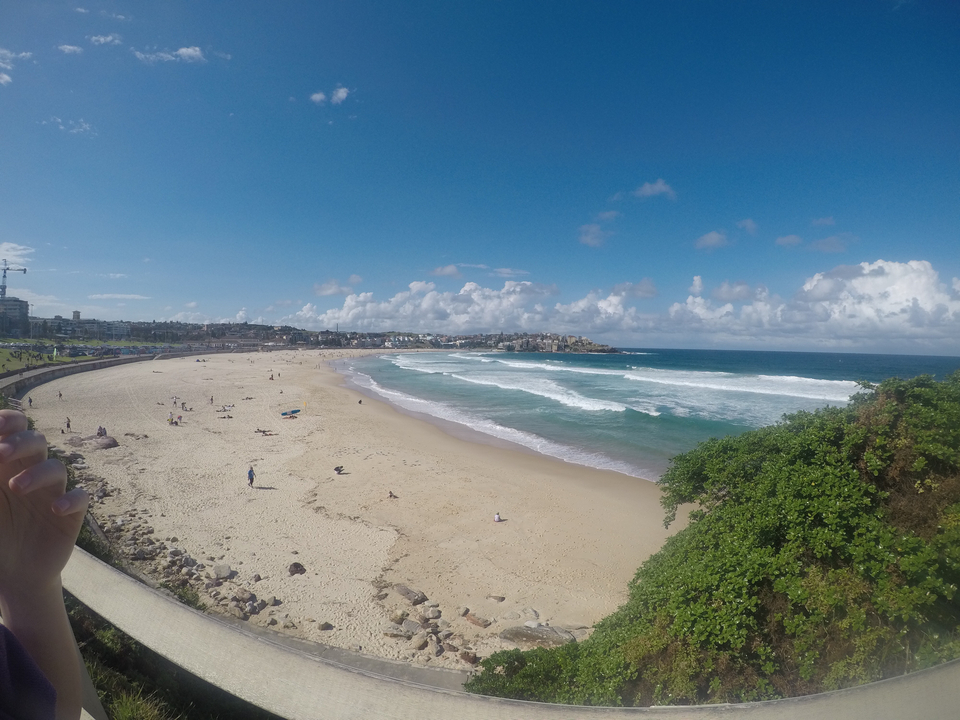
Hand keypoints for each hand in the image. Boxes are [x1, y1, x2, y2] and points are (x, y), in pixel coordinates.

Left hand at [0, 409, 87, 599]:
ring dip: (37, 473)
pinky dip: (71, 499)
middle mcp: (30, 473)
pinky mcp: (71, 514)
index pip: (14, 429)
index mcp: (6, 466)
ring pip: (56, 467)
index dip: (9, 421)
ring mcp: (52, 493)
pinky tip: (55, 509)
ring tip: (17, 489)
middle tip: (0, 454)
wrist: (11, 576)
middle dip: (21, 441)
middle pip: (36, 440)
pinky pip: (81, 497)